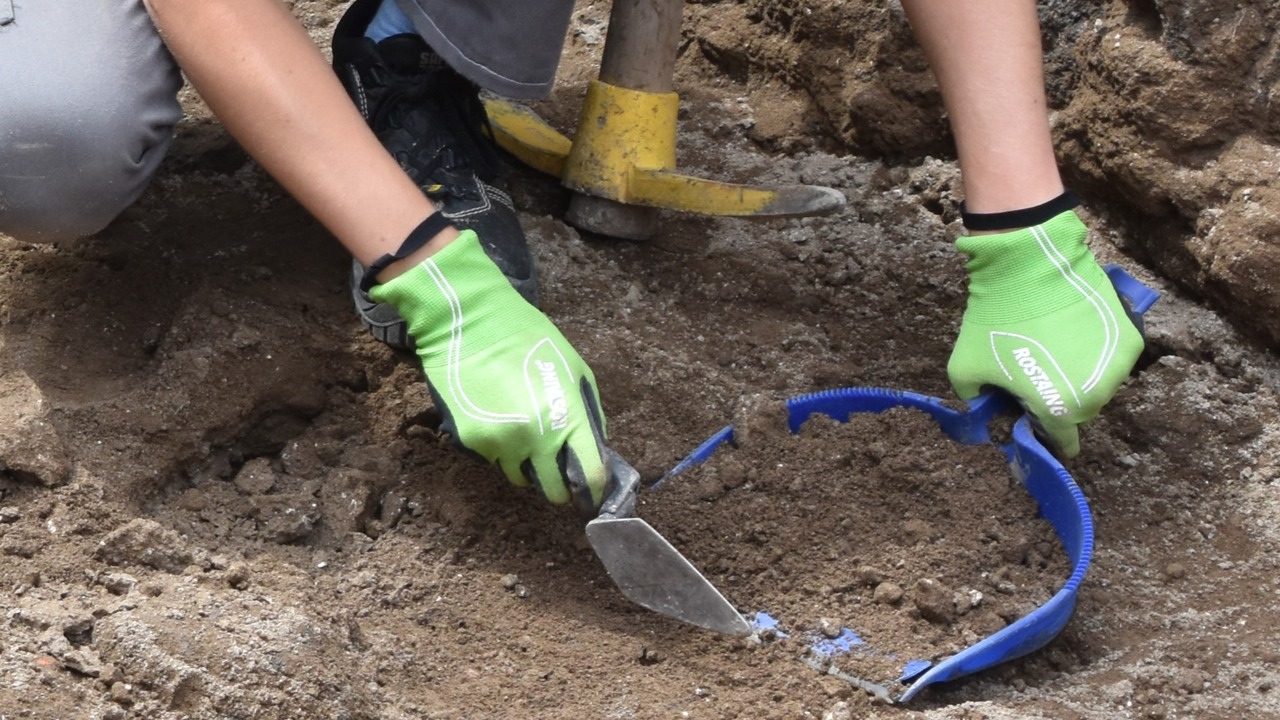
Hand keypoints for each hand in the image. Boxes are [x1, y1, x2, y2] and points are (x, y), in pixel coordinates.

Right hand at [371, 230, 609, 512]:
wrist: (468, 322)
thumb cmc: (528, 339)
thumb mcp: (574, 369)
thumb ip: (588, 415)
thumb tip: (596, 452)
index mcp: (567, 418)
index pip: (590, 477)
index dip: (594, 493)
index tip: (593, 498)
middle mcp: (534, 439)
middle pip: (554, 491)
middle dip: (560, 485)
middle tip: (558, 470)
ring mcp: (500, 444)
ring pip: (520, 477)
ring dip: (527, 465)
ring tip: (522, 429)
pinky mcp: (470, 442)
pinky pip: (493, 460)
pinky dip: (499, 449)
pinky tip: (496, 417)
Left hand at [947, 210, 1143, 456]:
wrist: (1029, 266)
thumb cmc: (995, 320)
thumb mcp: (965, 369)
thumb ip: (976, 400)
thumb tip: (987, 409)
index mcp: (1060, 409)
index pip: (1061, 441)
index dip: (1046, 434)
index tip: (1035, 423)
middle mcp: (1097, 394)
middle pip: (1081, 413)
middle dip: (1061, 403)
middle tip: (1038, 379)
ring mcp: (1119, 365)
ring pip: (1099, 386)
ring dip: (1080, 378)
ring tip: (1055, 353)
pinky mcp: (1130, 337)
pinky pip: (1112, 359)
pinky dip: (1096, 354)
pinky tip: (1073, 336)